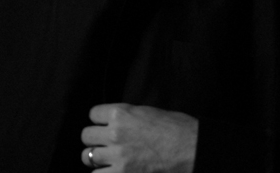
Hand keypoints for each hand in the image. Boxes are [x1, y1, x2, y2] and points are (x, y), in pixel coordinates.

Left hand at [81, 103, 197, 172]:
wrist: (193, 149)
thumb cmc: (177, 129)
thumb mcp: (147, 113)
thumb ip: (127, 118)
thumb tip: (115, 124)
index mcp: (121, 113)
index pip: (93, 114)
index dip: (100, 121)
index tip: (105, 126)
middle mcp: (114, 133)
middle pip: (86, 136)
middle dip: (95, 140)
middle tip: (105, 145)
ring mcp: (117, 156)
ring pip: (88, 157)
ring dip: (97, 159)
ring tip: (107, 161)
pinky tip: (113, 171)